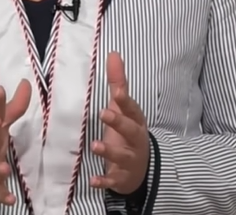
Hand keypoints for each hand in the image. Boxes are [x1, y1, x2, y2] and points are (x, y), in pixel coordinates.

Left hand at [90, 52, 149, 193]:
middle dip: (119, 122)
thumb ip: (118, 83)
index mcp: (136, 121)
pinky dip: (104, 181)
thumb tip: (113, 54)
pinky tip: (93, 180)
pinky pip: (113, 179)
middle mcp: (135, 140)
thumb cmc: (128, 132)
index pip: (133, 109)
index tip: (118, 92)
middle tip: (104, 113)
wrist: (142, 168)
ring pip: (122, 156)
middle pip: (131, 130)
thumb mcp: (124, 108)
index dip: (126, 101)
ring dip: (109, 151)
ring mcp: (130, 160)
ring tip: (95, 146)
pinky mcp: (122, 177)